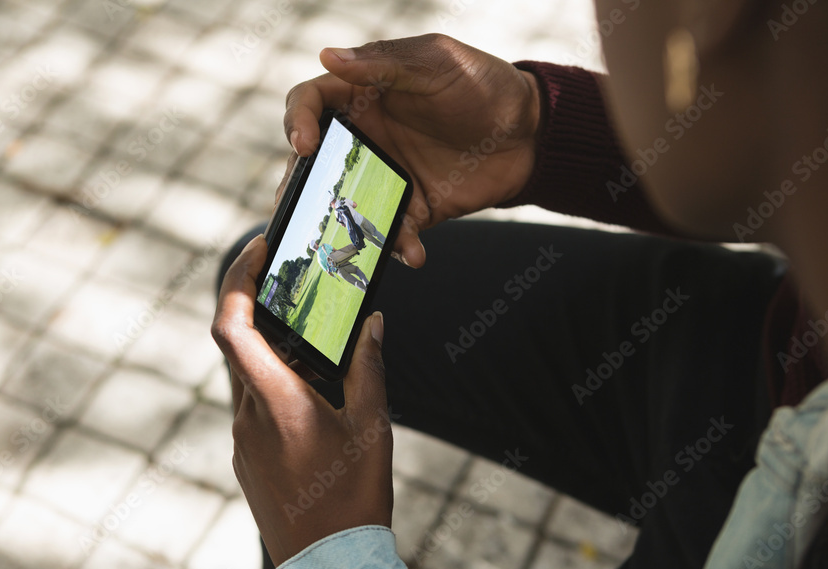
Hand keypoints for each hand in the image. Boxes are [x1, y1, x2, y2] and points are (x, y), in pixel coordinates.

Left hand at [211, 235, 393, 565]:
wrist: (326, 566)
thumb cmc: (352, 499)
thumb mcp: (372, 428)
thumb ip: (369, 369)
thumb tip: (371, 323)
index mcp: (276, 401)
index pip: (231, 326)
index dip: (236, 280)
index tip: (260, 251)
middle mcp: (247, 415)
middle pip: (241, 344)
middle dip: (264, 309)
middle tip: (297, 288)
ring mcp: (241, 439)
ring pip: (249, 376)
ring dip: (277, 354)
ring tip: (320, 352)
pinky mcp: (245, 457)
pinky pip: (254, 406)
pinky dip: (276, 387)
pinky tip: (315, 401)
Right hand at [278, 33, 540, 267]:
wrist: (530, 134)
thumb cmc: (484, 84)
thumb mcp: (437, 63)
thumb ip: (384, 64)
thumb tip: (327, 57)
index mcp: (363, 94)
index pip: (311, 103)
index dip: (297, 121)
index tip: (306, 144)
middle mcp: (366, 136)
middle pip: (315, 161)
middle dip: (302, 184)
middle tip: (300, 204)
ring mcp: (387, 174)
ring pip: (346, 204)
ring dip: (342, 226)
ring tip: (349, 244)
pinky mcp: (412, 208)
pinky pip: (392, 231)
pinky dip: (398, 246)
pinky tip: (414, 253)